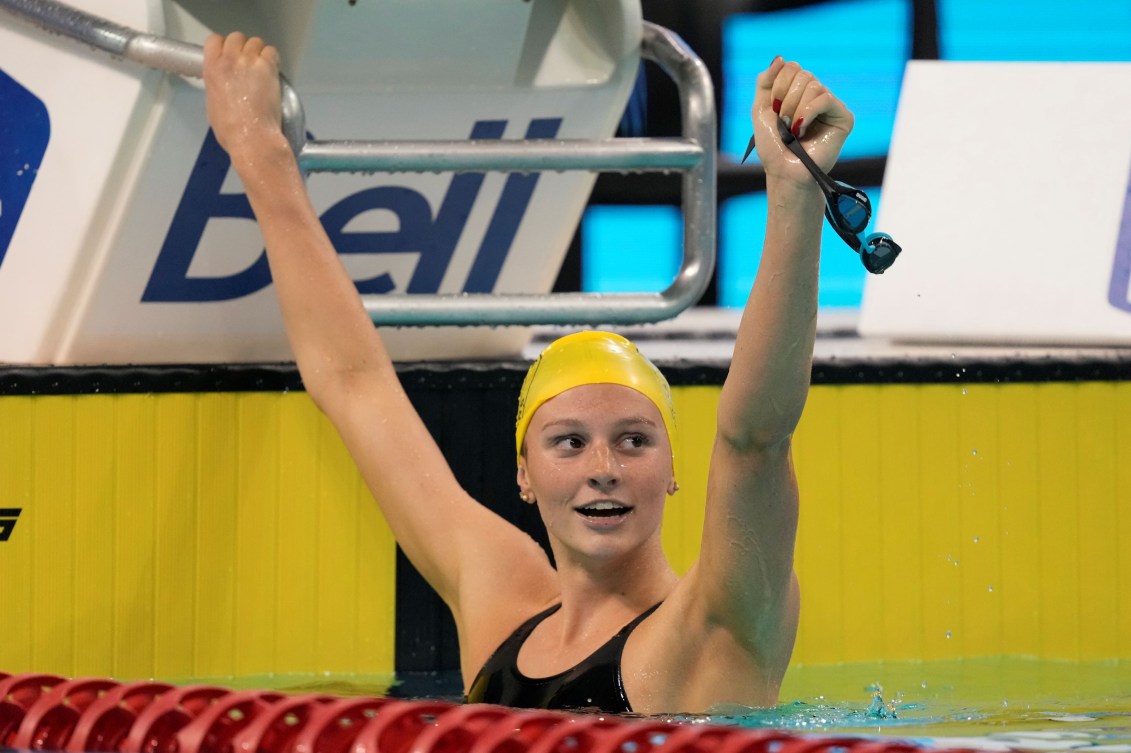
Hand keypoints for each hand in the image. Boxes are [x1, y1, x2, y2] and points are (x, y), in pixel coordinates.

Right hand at [202, 32, 286, 163]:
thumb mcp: (213, 104)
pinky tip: (272, 71)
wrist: (251, 137)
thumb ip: (217, 85)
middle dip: (243, 47)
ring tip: (262, 68)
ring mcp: (249, 62)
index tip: (229, 54)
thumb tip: (223, 83)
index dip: (223, 46)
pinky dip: (273, 59)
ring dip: (259, 52)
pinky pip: (271, 51)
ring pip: (255, 42)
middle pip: (236, 37)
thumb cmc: (231, 129)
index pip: (214, 40)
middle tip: (249, 63)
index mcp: (211, 69)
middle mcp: (229, 61)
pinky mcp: (267, 68)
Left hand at [750, 57, 852, 186]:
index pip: (791, 67)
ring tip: (794, 131)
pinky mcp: (842, 116)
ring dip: (796, 111)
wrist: (784, 171)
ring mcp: (829, 105)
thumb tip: (780, 58)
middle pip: (802, 74)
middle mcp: (815, 95)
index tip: (774, 110)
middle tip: (784, 123)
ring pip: (813, 85)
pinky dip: (809, 113)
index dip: (778, 87)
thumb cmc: (773, 147)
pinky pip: (825, 98)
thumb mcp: (760, 110)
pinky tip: (804, 130)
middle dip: (786, 100)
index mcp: (797, 91)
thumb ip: (765, 82)